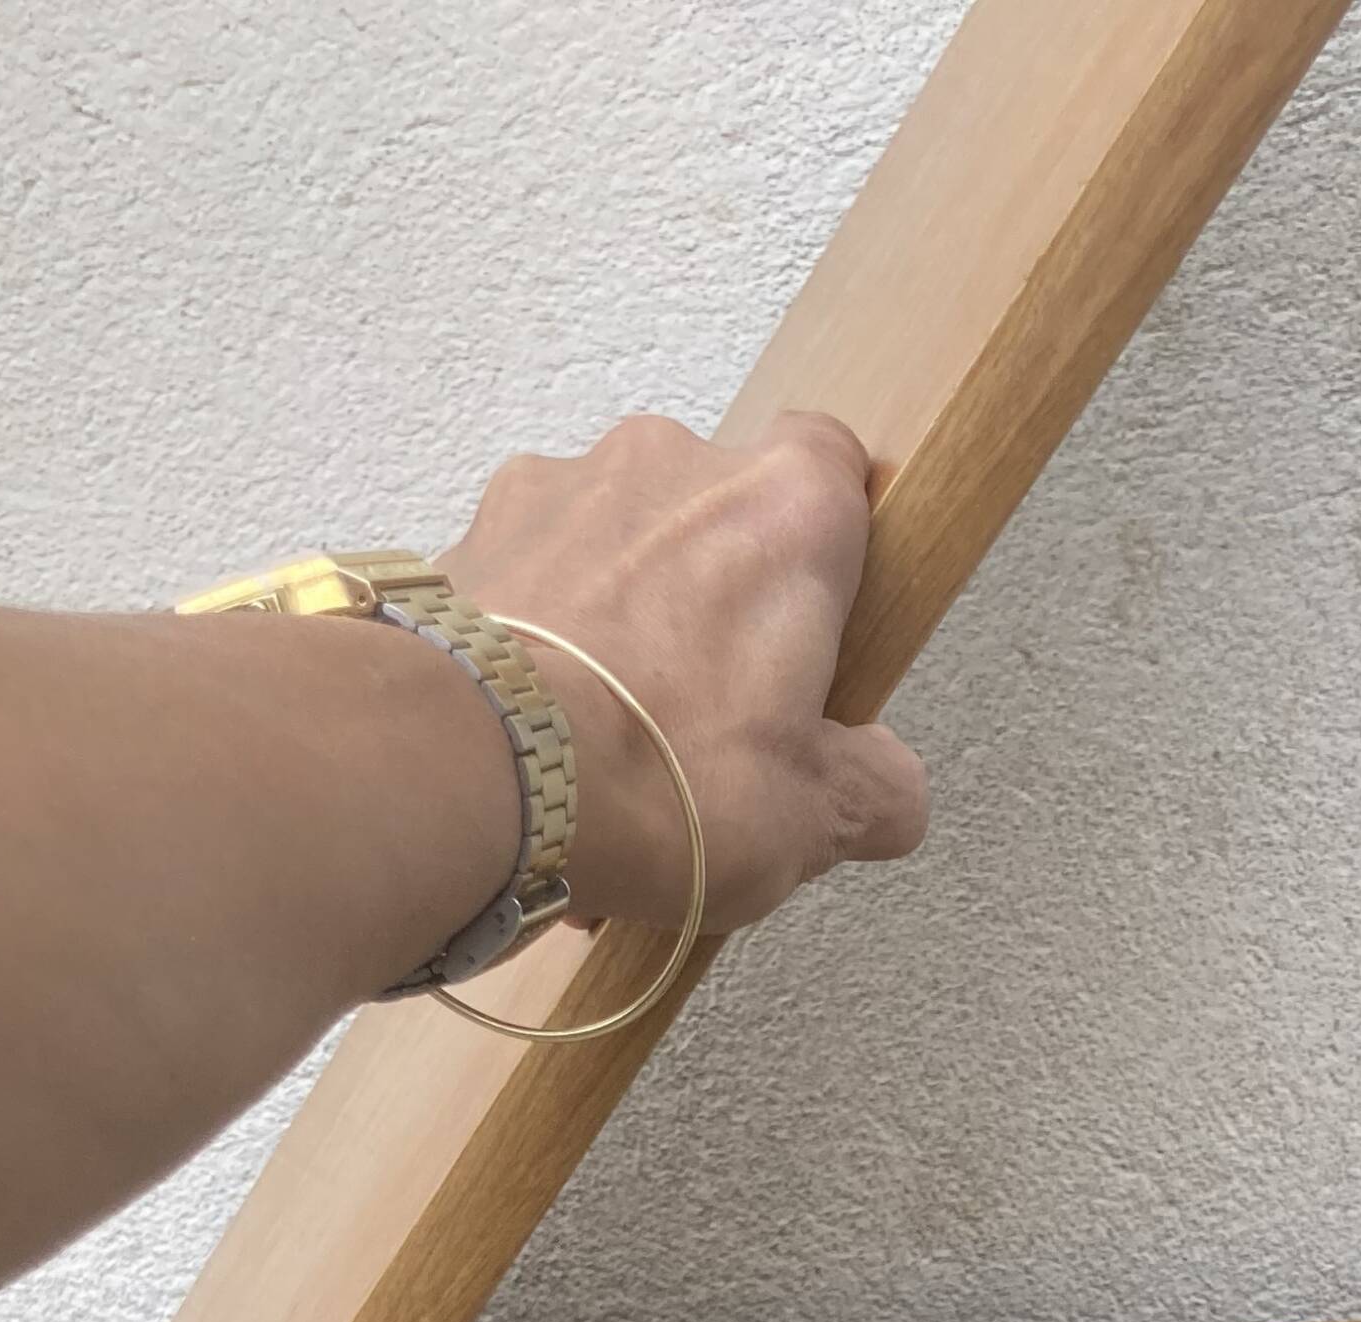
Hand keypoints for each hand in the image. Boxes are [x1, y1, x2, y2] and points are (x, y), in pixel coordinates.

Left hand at [439, 412, 928, 932]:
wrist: (474, 769)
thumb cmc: (658, 775)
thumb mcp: (809, 818)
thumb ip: (871, 793)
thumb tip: (887, 792)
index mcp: (784, 510)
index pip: (833, 464)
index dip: (827, 544)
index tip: (815, 623)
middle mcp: (673, 464)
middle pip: (714, 518)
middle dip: (713, 603)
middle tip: (705, 715)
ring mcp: (562, 487)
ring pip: (615, 546)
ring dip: (618, 623)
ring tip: (601, 745)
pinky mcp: (474, 530)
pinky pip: (526, 580)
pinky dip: (535, 642)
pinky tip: (532, 734)